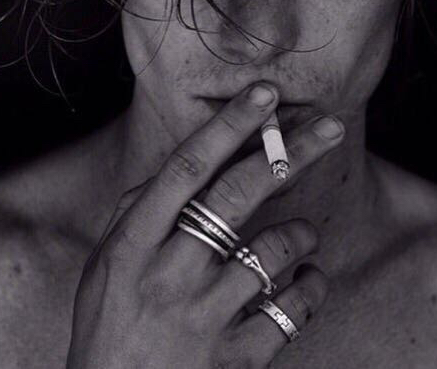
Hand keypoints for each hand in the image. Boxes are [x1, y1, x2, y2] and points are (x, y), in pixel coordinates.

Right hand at [66, 83, 343, 368]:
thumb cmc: (111, 326)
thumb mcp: (106, 266)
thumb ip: (139, 211)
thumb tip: (188, 162)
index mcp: (133, 245)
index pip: (186, 169)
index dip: (228, 126)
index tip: (264, 94)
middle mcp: (168, 275)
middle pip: (237, 196)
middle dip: (289, 153)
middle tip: (330, 127)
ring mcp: (202, 320)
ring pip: (276, 251)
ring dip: (301, 234)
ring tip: (300, 236)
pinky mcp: (235, 362)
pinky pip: (294, 310)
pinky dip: (312, 288)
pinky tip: (306, 283)